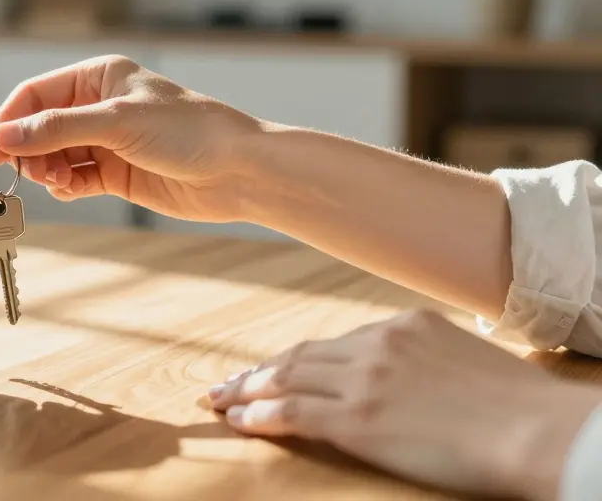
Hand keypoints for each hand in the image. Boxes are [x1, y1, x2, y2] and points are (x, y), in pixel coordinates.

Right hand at [0, 55, 261, 220]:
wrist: (239, 172)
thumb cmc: (189, 131)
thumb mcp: (117, 122)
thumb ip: (56, 129)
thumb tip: (2, 137)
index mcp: (98, 76)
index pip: (34, 94)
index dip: (9, 120)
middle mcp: (98, 106)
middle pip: (39, 127)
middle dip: (28, 150)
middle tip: (26, 173)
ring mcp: (106, 141)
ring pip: (53, 155)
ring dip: (45, 170)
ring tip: (56, 182)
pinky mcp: (116, 173)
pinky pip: (73, 178)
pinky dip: (64, 186)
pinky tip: (68, 191)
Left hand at [208, 309, 601, 499]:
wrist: (535, 430)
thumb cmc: (518, 406)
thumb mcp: (465, 360)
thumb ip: (425, 359)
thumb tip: (410, 377)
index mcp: (403, 325)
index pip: (335, 343)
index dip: (298, 359)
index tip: (275, 368)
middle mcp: (376, 344)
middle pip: (301, 356)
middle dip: (259, 371)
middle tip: (226, 383)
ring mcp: (363, 380)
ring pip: (287, 380)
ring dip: (247, 391)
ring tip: (219, 401)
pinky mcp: (357, 419)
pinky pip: (292, 414)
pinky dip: (259, 416)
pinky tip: (239, 422)